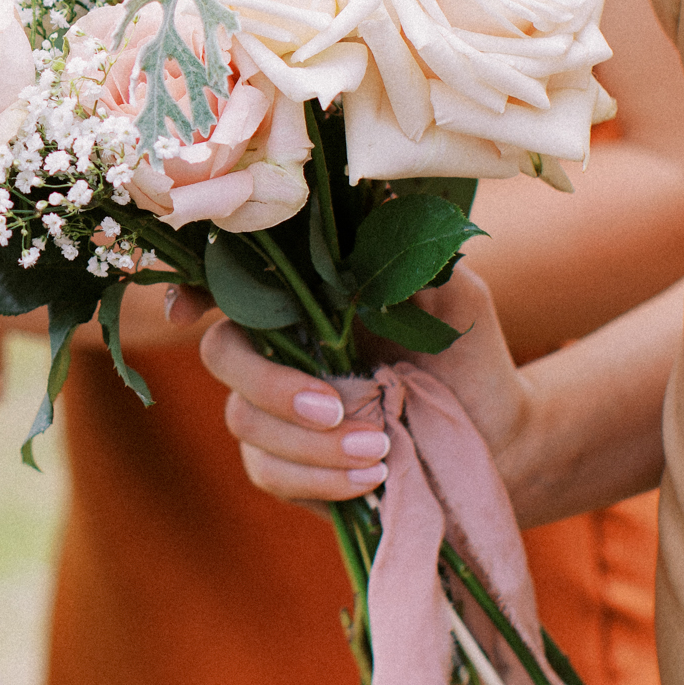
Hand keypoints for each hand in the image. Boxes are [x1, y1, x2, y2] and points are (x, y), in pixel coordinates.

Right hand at [198, 264, 528, 502]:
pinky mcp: (292, 468)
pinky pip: (271, 474)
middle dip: (269, 384)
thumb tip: (380, 205)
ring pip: (244, 421)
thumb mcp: (451, 296)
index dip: (191, 290)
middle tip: (335, 406)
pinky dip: (317, 479)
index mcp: (304, 298)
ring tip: (379, 449)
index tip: (187, 314)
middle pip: (221, 355)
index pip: (227, 282)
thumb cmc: (466, 352)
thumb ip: (413, 258)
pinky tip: (371, 477)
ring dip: (306, 442)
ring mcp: (278, 411)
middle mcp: (278, 349)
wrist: (496, 434)